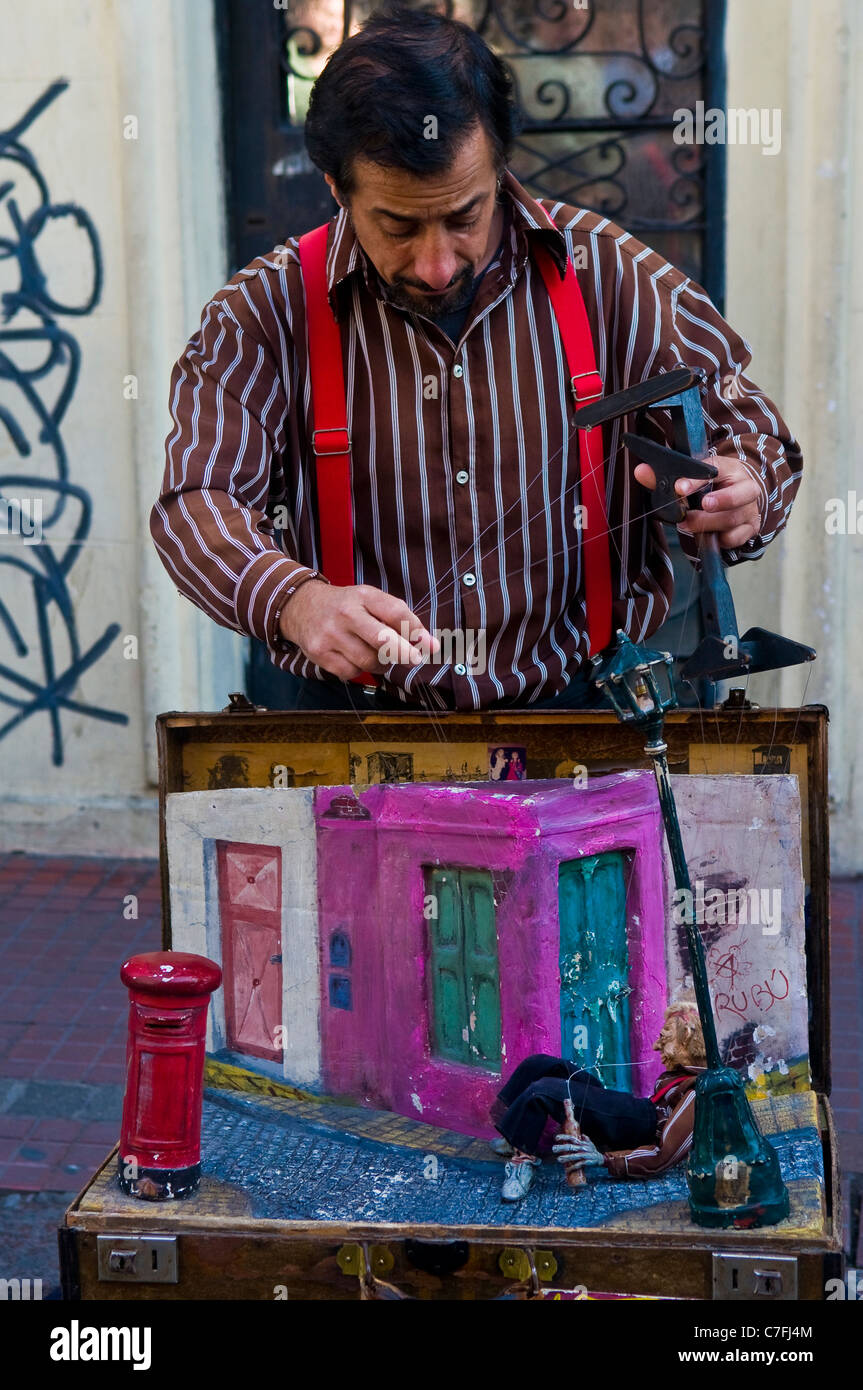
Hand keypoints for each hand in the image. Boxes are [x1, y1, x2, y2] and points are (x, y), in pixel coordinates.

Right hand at [278, 579, 439, 680]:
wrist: (300, 607)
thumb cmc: (345, 606)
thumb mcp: (369, 600)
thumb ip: (397, 617)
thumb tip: (428, 644)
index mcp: (363, 596)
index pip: (395, 612)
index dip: (416, 630)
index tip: (431, 645)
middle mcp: (346, 614)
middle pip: (383, 639)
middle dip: (404, 652)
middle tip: (415, 659)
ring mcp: (331, 635)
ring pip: (369, 661)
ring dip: (380, 663)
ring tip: (376, 653)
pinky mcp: (319, 653)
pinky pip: (351, 672)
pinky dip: (359, 669)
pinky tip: (354, 657)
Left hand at [552, 1134, 602, 1168]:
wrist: (601, 1159)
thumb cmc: (593, 1150)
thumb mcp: (590, 1143)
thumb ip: (585, 1138)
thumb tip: (582, 1135)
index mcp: (581, 1143)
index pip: (572, 1138)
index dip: (564, 1137)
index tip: (556, 1138)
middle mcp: (582, 1148)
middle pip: (571, 1147)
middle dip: (562, 1148)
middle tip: (553, 1149)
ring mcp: (584, 1155)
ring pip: (574, 1156)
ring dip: (566, 1158)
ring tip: (558, 1159)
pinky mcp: (587, 1162)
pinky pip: (579, 1165)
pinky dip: (573, 1167)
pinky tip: (567, 1169)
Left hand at [633, 455, 762, 549]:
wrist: (739, 495)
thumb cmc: (711, 486)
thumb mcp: (691, 478)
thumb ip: (664, 477)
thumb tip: (640, 472)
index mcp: (729, 469)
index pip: (715, 469)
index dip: (698, 479)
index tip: (680, 487)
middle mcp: (745, 487)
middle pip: (740, 494)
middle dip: (722, 500)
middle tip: (702, 505)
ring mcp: (750, 509)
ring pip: (734, 518)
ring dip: (708, 524)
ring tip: (687, 524)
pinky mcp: (750, 528)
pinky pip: (736, 538)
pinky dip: (720, 539)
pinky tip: (708, 536)